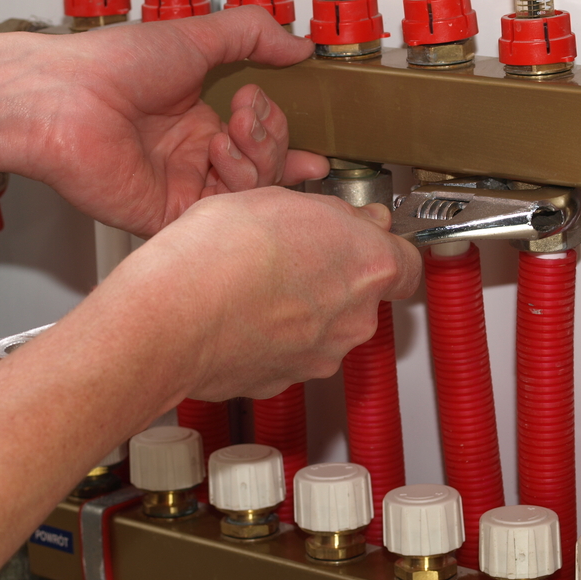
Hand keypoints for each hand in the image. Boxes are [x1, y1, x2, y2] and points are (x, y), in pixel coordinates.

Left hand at [21, 7, 329, 236]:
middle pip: (267, 164)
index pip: (260, 137)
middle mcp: (193, 155)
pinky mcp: (172, 215)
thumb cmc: (113, 65)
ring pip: (254, 190)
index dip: (285, 133)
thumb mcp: (195, 35)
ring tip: (233, 128)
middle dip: (273, 134)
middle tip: (248, 108)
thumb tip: (300, 44)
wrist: (68, 97)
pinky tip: (218, 152)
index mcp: (199, 118)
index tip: (299, 114)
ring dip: (258, 153)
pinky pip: (225, 214)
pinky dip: (235, 181)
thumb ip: (252, 35)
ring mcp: (184, 186)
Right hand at [103, 187, 421, 399]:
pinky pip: (287, 352)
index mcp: (368, 265)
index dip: (383, 246)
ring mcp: (318, 356)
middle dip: (334, 274)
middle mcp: (354, 318)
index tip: (366, 236)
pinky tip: (238, 312)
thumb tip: (350, 219)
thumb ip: (333, 214)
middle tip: (292, 250)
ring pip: (324, 327)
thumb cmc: (219, 253)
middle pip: (363, 295)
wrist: (171, 316)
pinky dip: (270, 336)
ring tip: (254, 280)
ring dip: (300, 306)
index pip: (409, 261)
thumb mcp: (282, 198)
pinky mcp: (281, 381)